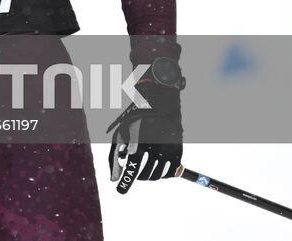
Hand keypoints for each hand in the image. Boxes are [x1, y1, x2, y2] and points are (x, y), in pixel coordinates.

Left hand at [107, 63, 183, 193]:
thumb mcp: (122, 132)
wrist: (160, 101)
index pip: (132, 165)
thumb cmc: (135, 118)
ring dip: (147, 177)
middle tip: (130, 179)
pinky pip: (169, 171)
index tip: (119, 191)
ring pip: (157, 174)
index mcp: (140, 137)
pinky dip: (160, 174)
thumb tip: (113, 178)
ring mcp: (169, 148)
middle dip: (136, 178)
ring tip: (141, 172)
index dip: (126, 180)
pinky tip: (153, 169)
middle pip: (145, 173)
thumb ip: (115, 155)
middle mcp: (156, 145)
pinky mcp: (178, 150)